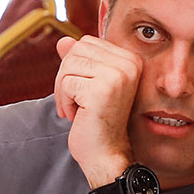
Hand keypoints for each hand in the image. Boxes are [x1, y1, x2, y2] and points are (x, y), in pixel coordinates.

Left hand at [53, 34, 140, 186]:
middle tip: (73, 101)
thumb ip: (79, 60)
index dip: (74, 65)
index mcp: (130, 59)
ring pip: (68, 65)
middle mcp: (128, 64)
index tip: (81, 89)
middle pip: (75, 51)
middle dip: (66, 76)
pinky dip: (64, 102)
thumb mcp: (88, 84)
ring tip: (76, 109)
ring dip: (63, 91)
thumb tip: (63, 40)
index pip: (86, 42)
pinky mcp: (101, 90)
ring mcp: (116, 76)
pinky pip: (66, 83)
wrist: (106, 153)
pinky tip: (77, 116)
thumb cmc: (97, 120)